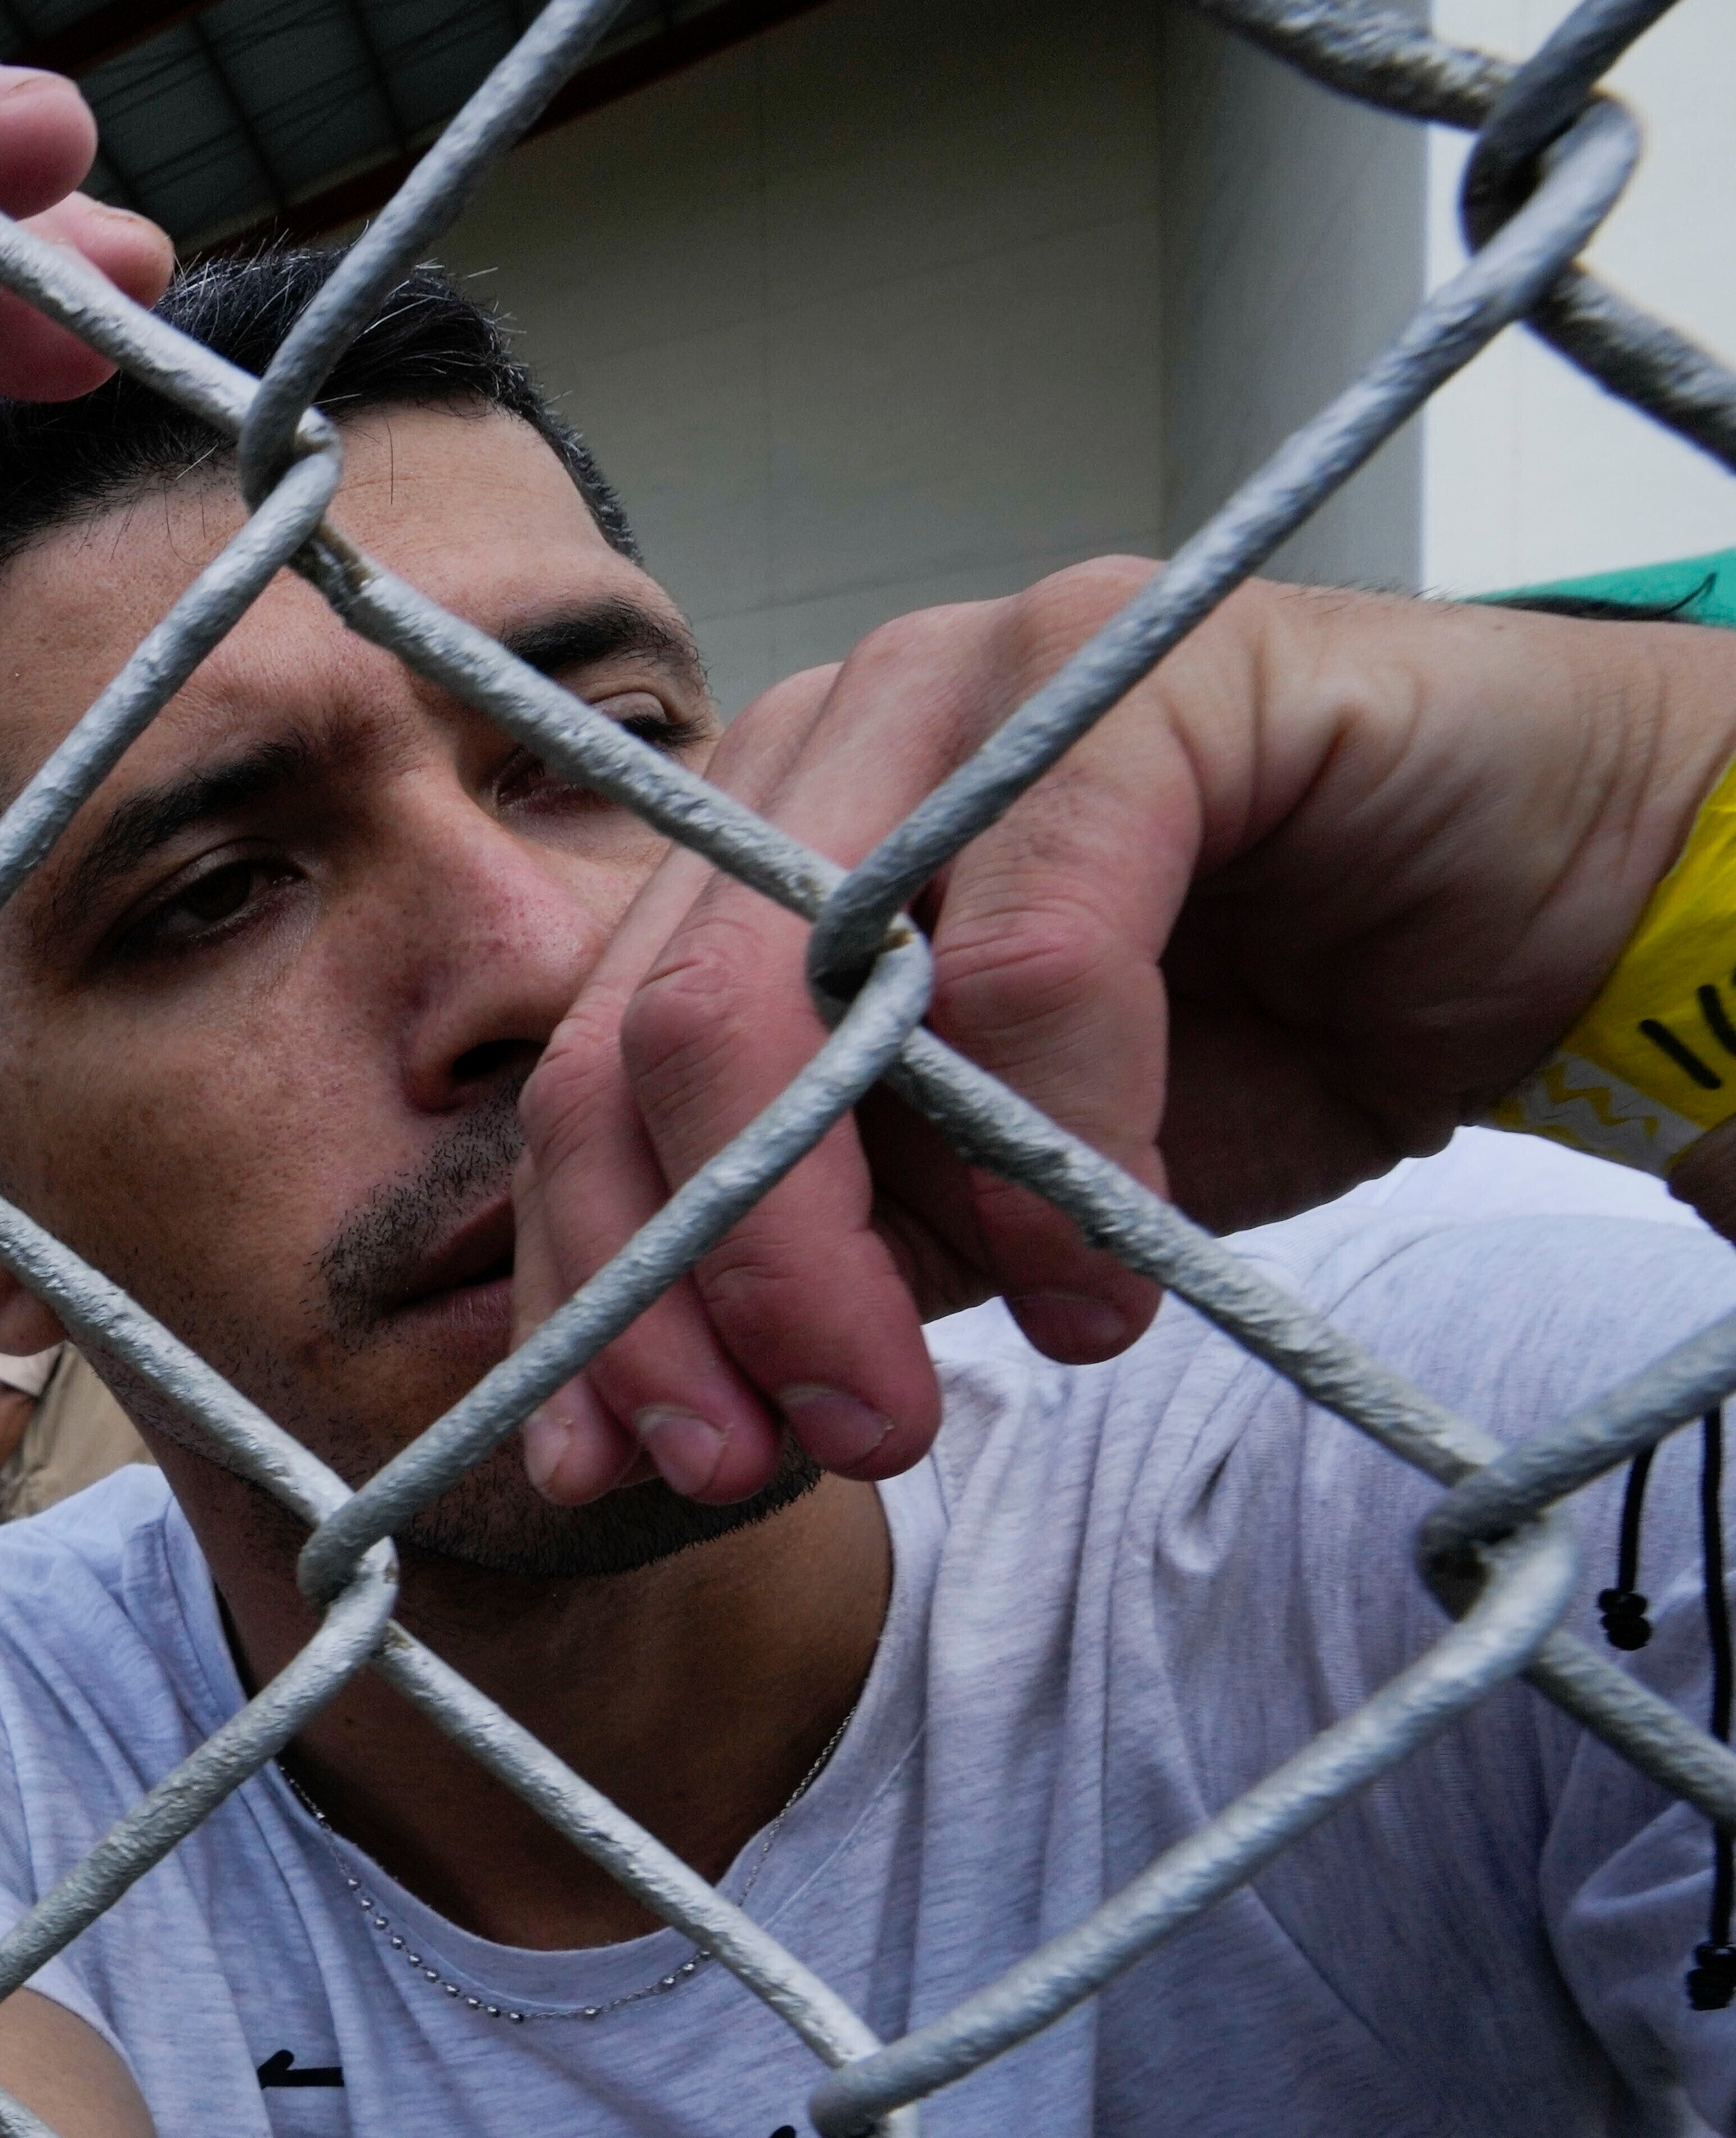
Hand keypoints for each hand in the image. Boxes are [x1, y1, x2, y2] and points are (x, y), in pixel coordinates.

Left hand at [509, 570, 1735, 1507]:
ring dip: (833, 1254)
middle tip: (790, 1458)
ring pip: (799, 997)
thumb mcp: (991, 1199)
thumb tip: (662, 1421)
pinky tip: (1101, 1293)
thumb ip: (835, 1258)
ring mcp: (974, 681)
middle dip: (696, 1289)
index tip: (607, 1466)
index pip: (590, 1078)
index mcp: (758, 856)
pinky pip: (1029, 955)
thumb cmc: (1257, 1050)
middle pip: (657, 1043)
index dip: (583, 1281)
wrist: (1554, 930)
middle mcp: (829, 745)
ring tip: (909, 1415)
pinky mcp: (1139, 671)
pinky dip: (1052, 1152)